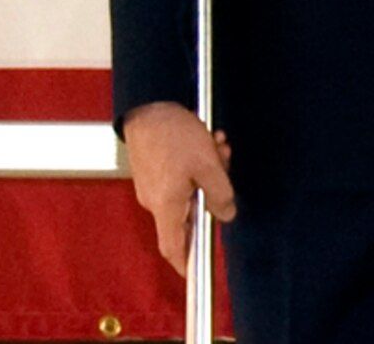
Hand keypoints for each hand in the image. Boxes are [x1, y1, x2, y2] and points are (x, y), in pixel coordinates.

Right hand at [122, 101, 235, 275]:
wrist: (146, 103)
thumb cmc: (172, 133)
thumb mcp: (207, 163)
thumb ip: (220, 194)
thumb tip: (226, 214)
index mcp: (165, 205)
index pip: (173, 248)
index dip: (186, 263)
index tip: (198, 271)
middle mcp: (154, 200)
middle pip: (187, 214)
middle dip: (210, 194)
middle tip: (223, 165)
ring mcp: (152, 185)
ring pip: (186, 190)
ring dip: (205, 172)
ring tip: (216, 145)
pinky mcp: (152, 170)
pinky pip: (177, 177)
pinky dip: (194, 165)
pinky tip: (205, 141)